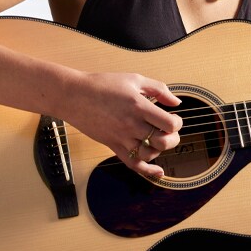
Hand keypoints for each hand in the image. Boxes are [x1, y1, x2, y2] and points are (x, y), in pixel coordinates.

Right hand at [61, 71, 182, 177]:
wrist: (73, 95)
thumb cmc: (103, 84)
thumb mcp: (135, 79)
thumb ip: (159, 89)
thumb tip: (176, 103)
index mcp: (139, 106)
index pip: (169, 124)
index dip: (177, 123)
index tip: (174, 118)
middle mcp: (131, 125)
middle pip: (162, 142)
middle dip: (173, 138)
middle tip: (170, 131)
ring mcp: (121, 138)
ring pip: (149, 154)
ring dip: (160, 150)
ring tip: (159, 140)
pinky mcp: (112, 145)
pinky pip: (132, 164)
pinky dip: (148, 170)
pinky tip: (158, 171)